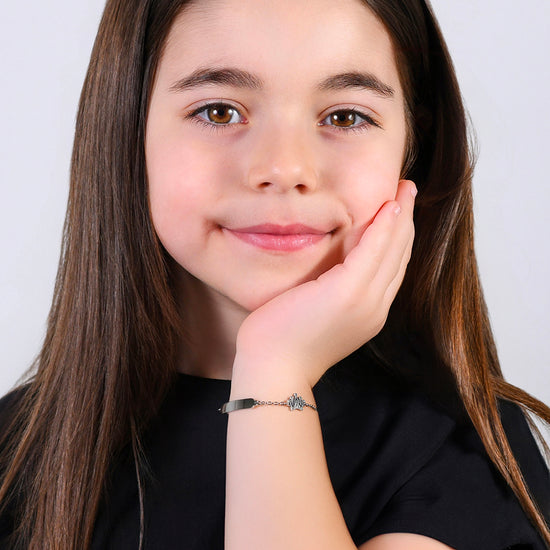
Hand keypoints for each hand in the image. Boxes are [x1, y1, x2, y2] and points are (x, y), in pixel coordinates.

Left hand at [234, 179, 416, 387]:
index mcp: (367, 312)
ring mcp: (365, 302)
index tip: (398, 211)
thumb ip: (330, 290)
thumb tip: (328, 268)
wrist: (273, 369)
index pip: (390, 268)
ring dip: (401, 216)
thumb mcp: (315, 311)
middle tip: (408, 190)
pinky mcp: (348, 293)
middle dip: (405, 221)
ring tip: (405, 189)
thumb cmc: (283, 341)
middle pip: (398, 256)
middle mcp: (374, 308)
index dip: (397, 237)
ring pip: (392, 251)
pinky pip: (373, 252)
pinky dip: (385, 227)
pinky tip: (390, 206)